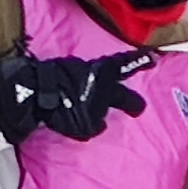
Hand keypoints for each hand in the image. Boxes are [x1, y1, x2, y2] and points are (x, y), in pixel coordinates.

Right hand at [0, 50, 151, 142]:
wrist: (34, 92)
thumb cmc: (49, 74)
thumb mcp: (74, 67)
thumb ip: (88, 75)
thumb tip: (88, 83)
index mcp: (101, 70)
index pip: (124, 64)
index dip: (139, 62)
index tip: (153, 59)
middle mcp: (105, 90)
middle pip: (128, 100)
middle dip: (134, 105)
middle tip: (137, 108)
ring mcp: (99, 110)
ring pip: (101, 118)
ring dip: (93, 116)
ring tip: (72, 112)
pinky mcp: (89, 126)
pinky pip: (87, 129)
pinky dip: (79, 127)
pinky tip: (66, 121)